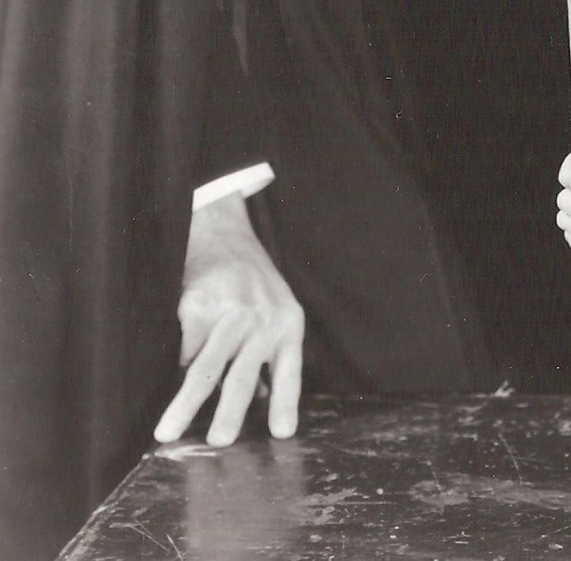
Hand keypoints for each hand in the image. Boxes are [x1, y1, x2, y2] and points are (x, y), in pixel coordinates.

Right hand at [155, 194, 302, 446]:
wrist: (226, 238)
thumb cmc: (254, 284)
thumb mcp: (277, 313)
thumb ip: (271, 354)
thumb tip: (262, 401)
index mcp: (288, 326)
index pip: (290, 372)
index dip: (285, 404)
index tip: (281, 434)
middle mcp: (262, 321)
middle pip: (243, 377)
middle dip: (230, 413)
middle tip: (219, 443)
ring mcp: (229, 314)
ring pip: (204, 368)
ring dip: (185, 404)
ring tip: (168, 432)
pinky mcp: (197, 306)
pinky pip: (183, 349)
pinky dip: (177, 366)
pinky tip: (171, 376)